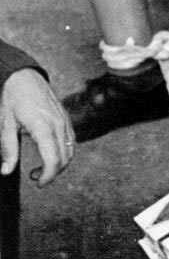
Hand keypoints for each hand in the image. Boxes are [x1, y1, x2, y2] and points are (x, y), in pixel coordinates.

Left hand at [0, 69, 74, 186]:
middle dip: (53, 172)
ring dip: (60, 163)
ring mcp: (64, 120)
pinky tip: (50, 153)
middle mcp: (58, 124)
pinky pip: (71, 140)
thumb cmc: (13, 98)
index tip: (38, 183)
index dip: (48, 176)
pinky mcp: (66, 118)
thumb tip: (6, 171)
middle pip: (65, 158)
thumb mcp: (5, 124)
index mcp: (43, 127)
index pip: (53, 159)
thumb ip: (8, 149)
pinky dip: (64, 151)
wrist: (23, 75)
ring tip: (42, 167)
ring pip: (71, 150)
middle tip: (36, 177)